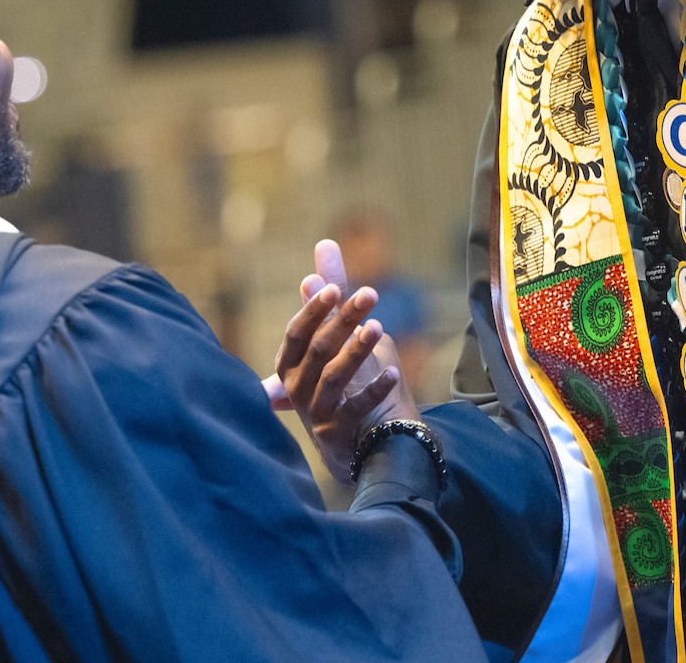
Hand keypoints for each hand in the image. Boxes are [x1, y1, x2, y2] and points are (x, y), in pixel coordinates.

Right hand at [266, 239, 419, 477]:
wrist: (354, 441)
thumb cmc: (342, 378)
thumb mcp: (335, 335)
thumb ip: (330, 294)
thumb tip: (326, 244)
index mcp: (291, 363)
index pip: (297, 332)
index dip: (314, 310)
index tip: (335, 287)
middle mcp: (297, 387)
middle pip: (318, 349)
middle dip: (342, 320)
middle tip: (370, 294)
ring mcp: (316, 411)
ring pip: (334, 377)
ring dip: (355, 350)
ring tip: (377, 326)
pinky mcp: (337, 432)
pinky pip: (356, 408)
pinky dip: (375, 389)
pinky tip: (394, 371)